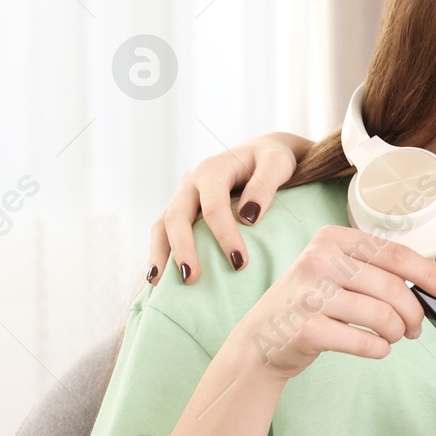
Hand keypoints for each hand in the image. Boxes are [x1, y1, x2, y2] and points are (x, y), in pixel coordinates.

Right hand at [148, 131, 313, 283]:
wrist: (262, 153)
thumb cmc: (272, 159)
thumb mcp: (277, 163)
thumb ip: (265, 185)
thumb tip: (248, 218)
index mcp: (213, 170)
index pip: (214, 206)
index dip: (224, 235)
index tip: (240, 263)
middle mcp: (192, 182)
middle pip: (177, 216)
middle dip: (183, 248)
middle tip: (192, 278)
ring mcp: (184, 196)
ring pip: (162, 224)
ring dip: (159, 253)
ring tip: (158, 282)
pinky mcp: (184, 209)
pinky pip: (164, 230)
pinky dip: (160, 251)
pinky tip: (159, 276)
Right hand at [229, 224, 435, 383]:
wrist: (261, 340)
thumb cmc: (312, 304)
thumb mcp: (344, 276)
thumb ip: (391, 274)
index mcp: (332, 239)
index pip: (395, 253)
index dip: (429, 274)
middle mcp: (318, 260)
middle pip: (392, 287)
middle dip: (415, 312)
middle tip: (416, 327)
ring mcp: (309, 295)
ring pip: (382, 315)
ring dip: (398, 332)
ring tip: (394, 337)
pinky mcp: (306, 329)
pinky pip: (365, 342)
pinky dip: (379, 349)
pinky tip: (376, 347)